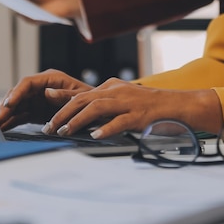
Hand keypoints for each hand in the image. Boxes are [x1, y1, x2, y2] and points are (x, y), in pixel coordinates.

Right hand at [0, 69, 92, 130]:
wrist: (95, 110)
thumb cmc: (91, 99)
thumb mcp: (81, 96)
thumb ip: (64, 95)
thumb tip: (47, 93)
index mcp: (50, 79)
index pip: (28, 83)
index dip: (16, 92)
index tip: (9, 103)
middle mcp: (40, 88)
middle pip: (18, 95)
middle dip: (6, 107)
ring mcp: (36, 100)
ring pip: (15, 107)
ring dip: (5, 116)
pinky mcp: (34, 112)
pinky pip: (19, 116)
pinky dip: (10, 122)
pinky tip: (1, 129)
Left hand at [42, 78, 222, 138]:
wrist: (178, 105)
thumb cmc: (150, 107)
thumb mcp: (124, 100)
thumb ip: (105, 105)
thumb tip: (86, 119)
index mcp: (111, 87)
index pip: (81, 93)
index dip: (61, 100)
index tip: (44, 108)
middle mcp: (117, 92)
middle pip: (83, 99)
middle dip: (63, 113)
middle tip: (49, 127)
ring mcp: (128, 103)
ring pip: (96, 108)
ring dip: (78, 121)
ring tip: (65, 132)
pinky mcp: (139, 115)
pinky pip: (119, 122)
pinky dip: (105, 129)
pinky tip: (94, 136)